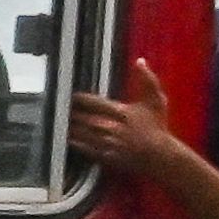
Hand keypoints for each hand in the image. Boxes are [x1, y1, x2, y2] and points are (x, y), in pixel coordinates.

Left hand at [68, 60, 184, 178]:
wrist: (160, 156)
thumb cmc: (157, 126)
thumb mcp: (156, 100)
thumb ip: (147, 80)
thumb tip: (140, 61)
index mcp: (121, 112)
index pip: (94, 103)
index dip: (79, 98)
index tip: (70, 95)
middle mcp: (111, 127)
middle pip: (83, 118)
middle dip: (70, 113)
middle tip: (59, 107)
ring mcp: (107, 143)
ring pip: (81, 134)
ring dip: (69, 127)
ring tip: (58, 121)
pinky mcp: (105, 157)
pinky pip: (85, 149)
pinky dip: (74, 144)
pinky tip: (66, 139)